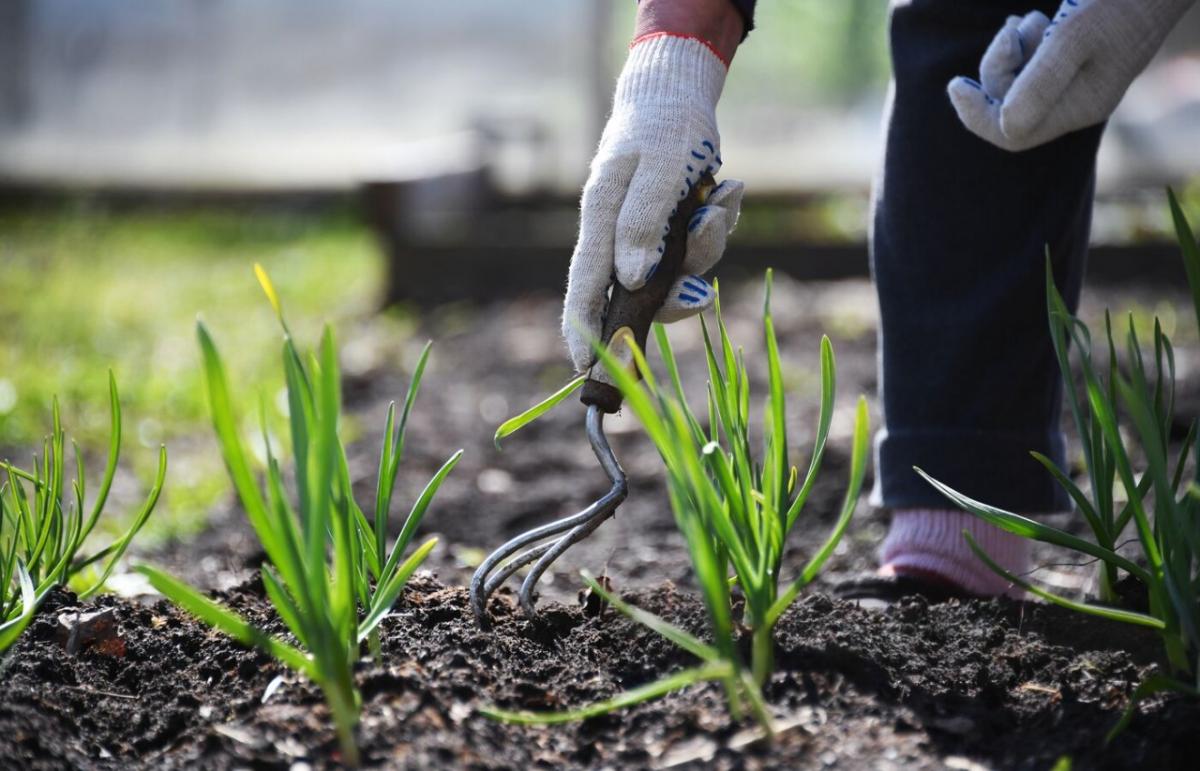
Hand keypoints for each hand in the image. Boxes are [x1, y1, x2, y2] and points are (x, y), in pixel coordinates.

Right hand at [561, 32, 744, 372]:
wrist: (680, 93)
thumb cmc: (664, 126)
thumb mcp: (658, 169)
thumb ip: (642, 223)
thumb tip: (630, 280)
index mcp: (601, 217)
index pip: (585, 283)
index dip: (582, 327)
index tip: (581, 366)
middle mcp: (619, 234)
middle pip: (639, 293)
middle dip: (675, 295)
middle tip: (699, 292)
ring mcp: (647, 235)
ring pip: (679, 274)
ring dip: (707, 245)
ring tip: (719, 198)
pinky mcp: (673, 230)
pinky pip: (700, 250)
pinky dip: (718, 225)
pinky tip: (726, 189)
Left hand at [948, 0, 1194, 151]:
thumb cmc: (1120, 1)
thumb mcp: (1074, 36)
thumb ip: (1039, 82)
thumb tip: (1004, 124)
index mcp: (1079, 108)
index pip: (1011, 135)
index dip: (977, 116)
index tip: (956, 84)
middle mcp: (1077, 102)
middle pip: (1010, 105)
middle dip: (998, 69)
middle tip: (1011, 30)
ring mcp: (1079, 82)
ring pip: (1019, 81)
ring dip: (1012, 50)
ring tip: (1033, 19)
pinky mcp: (1078, 60)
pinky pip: (1035, 65)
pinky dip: (1026, 43)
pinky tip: (1038, 20)